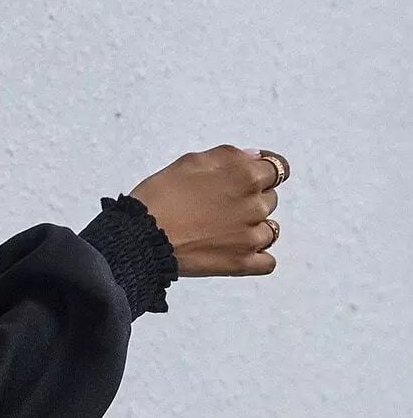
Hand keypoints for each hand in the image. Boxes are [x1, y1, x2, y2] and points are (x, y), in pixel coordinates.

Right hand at [127, 145, 286, 278]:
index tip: (252, 176)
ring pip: (271, 229)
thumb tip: (254, 157)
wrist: (141, 236)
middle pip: (270, 199)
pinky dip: (257, 257)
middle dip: (251, 199)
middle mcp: (254, 204)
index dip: (264, 170)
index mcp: (245, 175)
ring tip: (224, 229)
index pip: (277, 168)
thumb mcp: (191, 161)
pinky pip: (267, 262)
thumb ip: (229, 156)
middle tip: (219, 205)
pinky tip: (238, 250)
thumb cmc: (160, 196)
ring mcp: (251, 236)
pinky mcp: (242, 262)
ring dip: (254, 228)